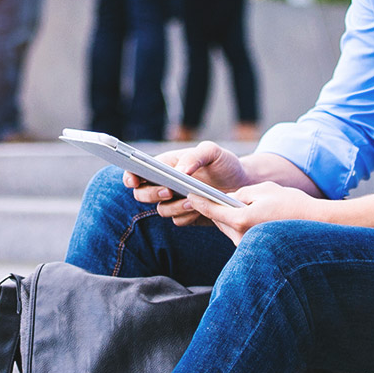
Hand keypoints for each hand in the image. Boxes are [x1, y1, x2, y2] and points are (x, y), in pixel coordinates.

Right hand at [126, 141, 250, 227]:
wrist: (243, 185)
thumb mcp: (213, 152)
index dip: (130, 175)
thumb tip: (180, 170)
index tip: (134, 179)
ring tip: (192, 201)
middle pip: (142, 194)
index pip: (138, 171)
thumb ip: (195, 156)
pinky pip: (177, 221)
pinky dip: (186, 216)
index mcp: (165, 165)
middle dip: (152, 193)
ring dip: (174, 206)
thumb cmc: (224, 164)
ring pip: (161, 210)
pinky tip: (200, 210)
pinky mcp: (186, 216)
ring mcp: (175, 202)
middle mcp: (165, 184)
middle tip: (169, 191)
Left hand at [186, 182, 323, 245]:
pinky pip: (238, 234)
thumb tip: (228, 198)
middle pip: (219, 220)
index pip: (212, 211)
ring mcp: (248, 246)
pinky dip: (236, 224)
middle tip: (200, 196)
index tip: (189, 194)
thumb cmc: (291, 204)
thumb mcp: (264, 190)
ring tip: (218, 204)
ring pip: (228, 228)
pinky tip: (238, 216)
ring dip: (224, 217)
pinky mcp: (255, 250)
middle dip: (212, 208)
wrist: (316, 225)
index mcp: (241, 220)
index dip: (199, 201)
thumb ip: (241, 193)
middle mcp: (242, 237)